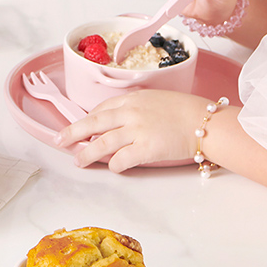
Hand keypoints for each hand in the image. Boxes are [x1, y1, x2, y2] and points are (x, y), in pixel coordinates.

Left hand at [55, 90, 208, 171]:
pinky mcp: (147, 148)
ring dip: (87, 153)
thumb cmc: (185, 111)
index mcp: (133, 99)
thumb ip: (135, 108)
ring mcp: (137, 130)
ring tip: (78, 161)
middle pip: (94, 122)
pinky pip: (122, 158)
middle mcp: (131, 112)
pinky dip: (114, 164)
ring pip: (102, 142)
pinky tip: (111, 168)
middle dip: (74, 132)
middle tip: (60, 140)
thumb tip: (119, 122)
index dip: (88, 120)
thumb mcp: (156, 100)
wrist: (206, 121)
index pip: (102, 108)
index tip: (79, 128)